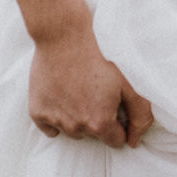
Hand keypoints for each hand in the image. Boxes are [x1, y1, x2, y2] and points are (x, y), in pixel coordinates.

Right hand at [29, 21, 153, 146]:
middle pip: (93, 135)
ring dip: (78, 117)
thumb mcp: (131, 83)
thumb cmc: (101, 56)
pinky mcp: (37, 112)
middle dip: (98, 119)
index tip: (115, 104)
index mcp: (100, 124)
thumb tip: (135, 141)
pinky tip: (62, 96)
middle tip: (96, 92)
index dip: (119, 123)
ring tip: (79, 89)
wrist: (64, 35)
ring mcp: (55, 120)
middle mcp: (77, 128)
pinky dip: (57, 116)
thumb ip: (140, 116)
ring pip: (72, 131)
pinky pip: (49, 127)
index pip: (116, 140)